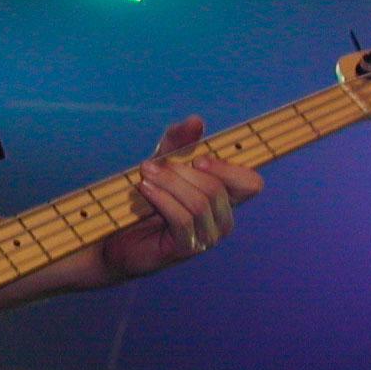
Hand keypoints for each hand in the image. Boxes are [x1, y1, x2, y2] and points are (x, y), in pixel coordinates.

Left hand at [99, 115, 262, 283]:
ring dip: (168, 183)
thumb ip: (179, 142)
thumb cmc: (148, 198)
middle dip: (182, 172)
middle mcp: (222, 219)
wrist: (119, 234)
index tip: (198, 158)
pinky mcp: (187, 248)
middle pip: (217, 188)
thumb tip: (196, 121)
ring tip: (144, 175)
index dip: (228, 168)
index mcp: (225, 197)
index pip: (251, 183)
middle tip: (151, 165)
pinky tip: (145, 189)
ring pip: (199, 203)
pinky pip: (183, 219)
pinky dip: (162, 199)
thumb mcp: (162, 163)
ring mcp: (207, 237)